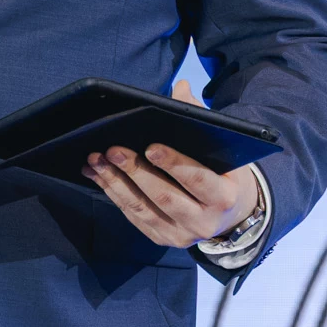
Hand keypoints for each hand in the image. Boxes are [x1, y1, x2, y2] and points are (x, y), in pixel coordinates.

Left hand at [82, 81, 260, 247]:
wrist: (230, 216)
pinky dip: (113, 194)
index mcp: (224, 198)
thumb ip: (199, 118)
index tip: (150, 146)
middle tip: (112, 150)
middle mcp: (204, 222)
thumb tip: (179, 87)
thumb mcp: (223, 149)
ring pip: (143, 208)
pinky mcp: (161, 238)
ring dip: (115, 183)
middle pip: (164, 196)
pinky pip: (133, 216)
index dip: (174, 163)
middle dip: (135, 171)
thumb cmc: (224, 174)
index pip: (197, 180)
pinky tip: (97, 175)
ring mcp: (181, 235)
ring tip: (95, 160)